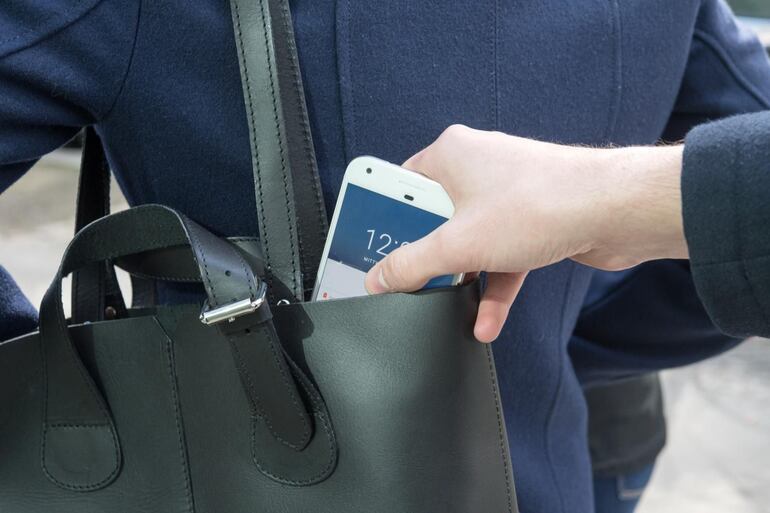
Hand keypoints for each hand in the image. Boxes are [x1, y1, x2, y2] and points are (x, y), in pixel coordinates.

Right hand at [364, 125, 686, 341]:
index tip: (366, 248)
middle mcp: (477, 169)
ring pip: (468, 241)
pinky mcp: (531, 221)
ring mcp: (506, 196)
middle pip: (432, 218)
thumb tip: (378, 279)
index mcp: (450, 156)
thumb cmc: (540, 204)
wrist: (618, 210)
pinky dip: (493, 286)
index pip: (399, 185)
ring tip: (446, 310)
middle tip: (406, 284)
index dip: (381, 218)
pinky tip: (486, 321)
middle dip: (425, 258)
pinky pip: (500, 255)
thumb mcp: (459, 243)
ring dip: (460, 280)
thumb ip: (411, 264)